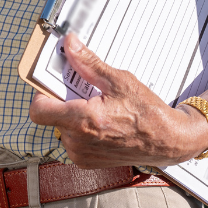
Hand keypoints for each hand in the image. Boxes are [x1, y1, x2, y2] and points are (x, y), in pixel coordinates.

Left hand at [28, 34, 207, 168]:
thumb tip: (70, 46)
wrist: (168, 141)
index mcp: (83, 121)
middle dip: (64, 102)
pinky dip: (80, 131)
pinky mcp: (86, 162)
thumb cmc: (148, 113)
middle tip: (83, 94)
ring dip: (73, 117)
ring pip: (61, 128)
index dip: (41, 95)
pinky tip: (100, 124)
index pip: (39, 110)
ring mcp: (81, 155)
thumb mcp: (118, 80)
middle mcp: (78, 142)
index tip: (51, 85)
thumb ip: (88, 63)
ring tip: (97, 110)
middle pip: (52, 116)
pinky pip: (72, 141)